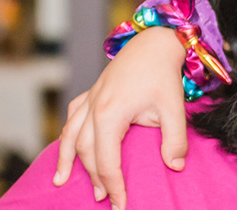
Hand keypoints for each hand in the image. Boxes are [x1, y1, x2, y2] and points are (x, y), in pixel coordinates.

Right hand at [51, 27, 189, 208]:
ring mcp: (89, 100)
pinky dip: (66, 135)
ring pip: (70, 135)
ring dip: (66, 160)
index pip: (106, 159)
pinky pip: (72, 118)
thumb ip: (175, 139)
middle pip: (86, 152)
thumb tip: (174, 166)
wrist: (154, 42)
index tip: (120, 203)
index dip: (113, 184)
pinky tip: (66, 147)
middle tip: (104, 198)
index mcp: (110, 113)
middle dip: (94, 177)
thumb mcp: (175, 108)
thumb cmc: (162, 74)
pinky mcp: (91, 94)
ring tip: (61, 181)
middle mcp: (93, 108)